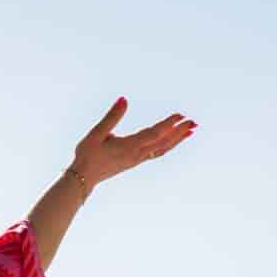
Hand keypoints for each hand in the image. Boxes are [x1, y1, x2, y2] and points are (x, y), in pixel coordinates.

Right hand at [69, 98, 195, 186]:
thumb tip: (124, 99)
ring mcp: (137, 159)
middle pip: (163, 142)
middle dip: (179, 132)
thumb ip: (112, 116)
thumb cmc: (88, 154)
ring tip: (190, 130)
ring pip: (162, 148)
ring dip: (177, 139)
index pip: (154, 133)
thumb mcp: (97, 133)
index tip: (180, 115)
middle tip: (194, 122)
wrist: (83, 177)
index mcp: (129, 146)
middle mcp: (137, 154)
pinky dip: (168, 145)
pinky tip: (172, 140)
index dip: (168, 124)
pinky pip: (157, 153)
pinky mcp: (135, 161)